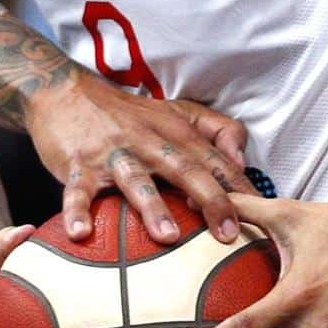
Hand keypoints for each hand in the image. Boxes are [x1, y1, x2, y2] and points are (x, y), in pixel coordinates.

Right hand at [26, 79, 251, 244]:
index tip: (262, 215)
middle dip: (209, 199)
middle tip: (228, 233)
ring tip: (168, 236)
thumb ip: (215, 130)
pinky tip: (80, 234)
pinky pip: (77, 191)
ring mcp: (113, 154)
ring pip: (135, 180)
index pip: (214, 160)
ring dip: (152, 207)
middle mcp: (148, 141)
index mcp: (175, 131)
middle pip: (185, 168)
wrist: (65, 91)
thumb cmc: (127, 113)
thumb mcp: (175, 111)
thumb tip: (241, 161)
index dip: (239, 186)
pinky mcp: (78, 165)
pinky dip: (77, 211)